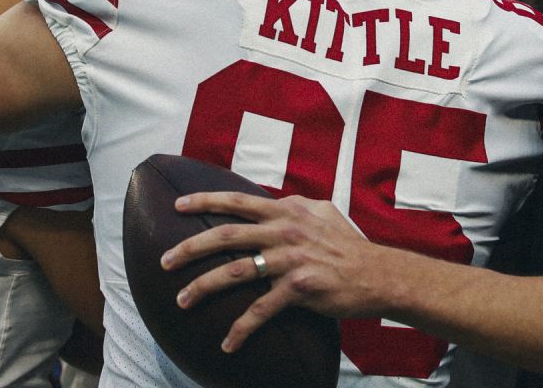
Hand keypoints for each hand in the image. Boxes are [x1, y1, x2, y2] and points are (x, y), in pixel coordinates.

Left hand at [161, 191, 384, 352]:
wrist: (378, 274)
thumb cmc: (349, 244)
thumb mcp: (323, 212)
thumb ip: (295, 205)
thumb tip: (276, 199)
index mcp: (286, 212)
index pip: (238, 201)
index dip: (205, 200)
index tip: (177, 205)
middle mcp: (284, 232)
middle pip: (225, 236)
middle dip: (189, 248)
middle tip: (163, 261)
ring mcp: (290, 260)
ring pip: (235, 272)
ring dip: (203, 288)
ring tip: (182, 300)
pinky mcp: (298, 289)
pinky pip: (261, 311)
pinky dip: (241, 328)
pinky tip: (227, 343)